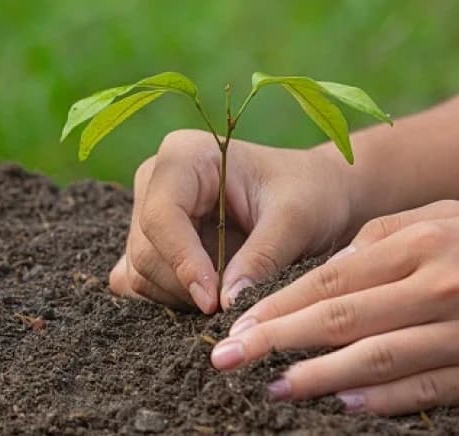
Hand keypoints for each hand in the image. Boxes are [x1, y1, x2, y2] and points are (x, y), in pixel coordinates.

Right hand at [108, 129, 355, 312]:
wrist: (318, 193)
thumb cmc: (309, 192)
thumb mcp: (296, 220)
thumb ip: (261, 258)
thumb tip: (226, 302)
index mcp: (184, 156)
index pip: (161, 216)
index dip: (182, 263)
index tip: (213, 301)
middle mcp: (155, 180)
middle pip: (146, 250)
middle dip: (186, 286)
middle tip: (233, 302)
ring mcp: (147, 212)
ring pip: (140, 272)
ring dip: (182, 297)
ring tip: (230, 294)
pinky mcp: (150, 242)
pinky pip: (141, 282)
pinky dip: (172, 300)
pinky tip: (211, 296)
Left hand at [211, 200, 458, 414]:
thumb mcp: (440, 216)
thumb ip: (380, 236)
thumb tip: (325, 269)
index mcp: (422, 244)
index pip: (332, 278)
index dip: (280, 304)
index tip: (239, 323)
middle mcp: (443, 287)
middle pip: (344, 319)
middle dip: (278, 340)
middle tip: (230, 357)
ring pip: (379, 359)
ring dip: (319, 377)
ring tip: (273, 386)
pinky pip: (428, 391)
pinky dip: (383, 401)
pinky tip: (341, 405)